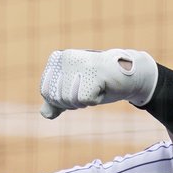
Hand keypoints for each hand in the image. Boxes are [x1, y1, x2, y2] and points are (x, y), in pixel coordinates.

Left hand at [39, 48, 157, 118]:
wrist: (127, 74)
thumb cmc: (97, 82)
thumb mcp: (73, 92)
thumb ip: (55, 103)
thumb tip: (45, 114)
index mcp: (57, 59)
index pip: (46, 92)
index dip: (61, 98)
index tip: (77, 87)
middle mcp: (66, 58)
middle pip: (57, 98)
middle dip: (73, 101)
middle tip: (89, 86)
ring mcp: (80, 64)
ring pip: (69, 100)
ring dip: (84, 101)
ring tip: (96, 85)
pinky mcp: (94, 73)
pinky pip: (84, 100)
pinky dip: (95, 99)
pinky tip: (103, 86)